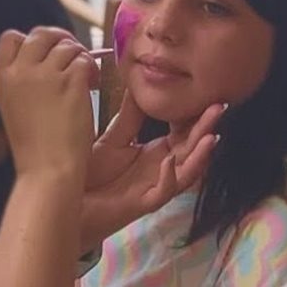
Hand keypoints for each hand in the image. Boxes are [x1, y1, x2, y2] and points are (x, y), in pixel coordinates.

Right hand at [0, 28, 98, 184]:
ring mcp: (46, 75)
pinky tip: (92, 85)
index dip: (31, 41)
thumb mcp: (13, 108)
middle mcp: (22, 71)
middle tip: (72, 57)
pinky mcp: (71, 81)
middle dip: (60, 40)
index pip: (10, 37)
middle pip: (41, 34)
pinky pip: (84, 59)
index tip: (44, 55)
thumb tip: (44, 62)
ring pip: (67, 45)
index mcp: (3, 78)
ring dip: (79, 56)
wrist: (47, 170)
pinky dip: (92, 69)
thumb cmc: (34, 148)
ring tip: (84, 78)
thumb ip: (22, 82)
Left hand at [81, 92, 223, 248]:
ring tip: (211, 137)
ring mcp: (154, 187)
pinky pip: (162, 192)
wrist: (68, 203)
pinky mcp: (142, 204)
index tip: (208, 93)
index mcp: (157, 152)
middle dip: (206, 129)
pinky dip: (169, 177)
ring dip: (199, 156)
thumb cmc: (91, 173)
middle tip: (219, 107)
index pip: (185, 133)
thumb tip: (140, 82)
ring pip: (186, 173)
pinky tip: (169, 161)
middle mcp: (162, 170)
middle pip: (191, 149)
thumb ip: (131, 114)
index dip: (197, 116)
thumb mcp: (114, 138)